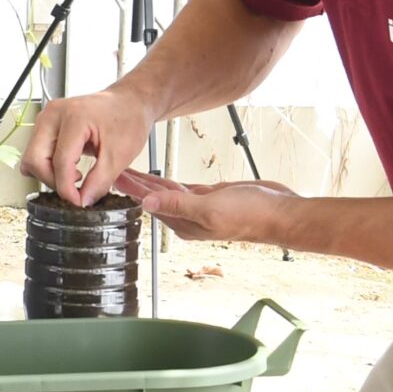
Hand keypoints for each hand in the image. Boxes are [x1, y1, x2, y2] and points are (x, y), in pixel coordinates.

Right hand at [21, 86, 155, 204]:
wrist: (128, 102)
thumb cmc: (127, 118)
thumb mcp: (120, 155)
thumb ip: (100, 181)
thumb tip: (83, 201)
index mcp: (74, 117)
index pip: (59, 161)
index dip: (67, 188)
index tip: (78, 202)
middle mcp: (53, 114)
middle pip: (35, 160)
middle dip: (53, 181)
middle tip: (74, 190)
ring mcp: (46, 118)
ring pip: (32, 158)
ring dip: (49, 174)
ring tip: (74, 176)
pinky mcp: (46, 124)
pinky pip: (36, 152)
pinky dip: (48, 166)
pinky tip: (68, 166)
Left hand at [123, 174, 304, 244]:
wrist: (280, 212)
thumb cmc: (251, 215)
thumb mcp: (210, 208)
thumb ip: (178, 205)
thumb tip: (147, 205)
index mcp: (184, 224)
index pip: (149, 204)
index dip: (130, 190)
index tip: (112, 177)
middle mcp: (188, 218)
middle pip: (152, 198)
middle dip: (132, 184)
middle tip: (112, 167)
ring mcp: (199, 207)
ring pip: (165, 192)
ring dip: (146, 182)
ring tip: (127, 170)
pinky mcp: (210, 196)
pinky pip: (181, 188)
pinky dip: (167, 182)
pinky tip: (156, 177)